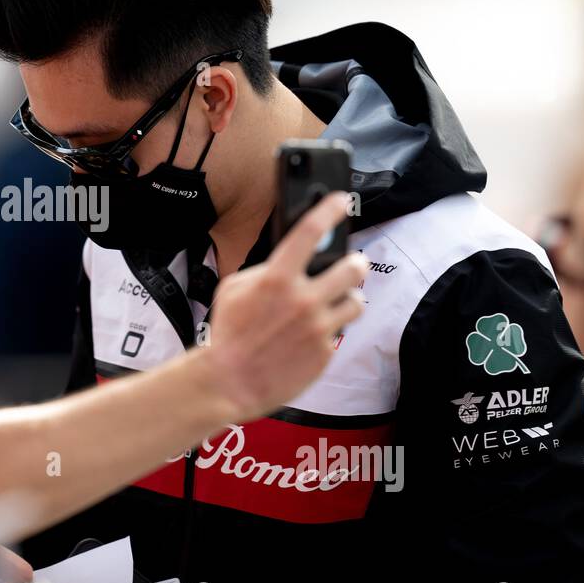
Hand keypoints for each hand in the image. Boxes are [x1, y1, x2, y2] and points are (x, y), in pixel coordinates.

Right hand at [201, 192, 366, 422]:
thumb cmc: (228, 334)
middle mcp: (303, 300)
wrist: (229, 381)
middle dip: (355, 264)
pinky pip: (338, 333)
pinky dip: (327, 332)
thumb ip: (264, 271)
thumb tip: (286, 264)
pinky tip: (308, 338)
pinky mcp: (324, 353)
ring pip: (355, 303)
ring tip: (333, 305)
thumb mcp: (233, 289)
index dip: (329, 210)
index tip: (340, 201)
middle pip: (352, 269)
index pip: (309, 233)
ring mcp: (317, 327)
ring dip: (347, 300)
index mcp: (277, 279)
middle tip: (350, 266)